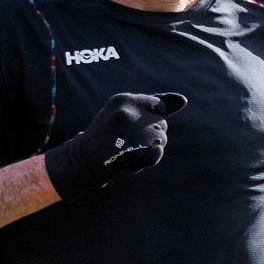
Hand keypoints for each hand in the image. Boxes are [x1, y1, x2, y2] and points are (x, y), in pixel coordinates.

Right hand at [44, 91, 187, 202]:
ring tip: (127, 155)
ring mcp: (134, 128)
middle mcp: (130, 109)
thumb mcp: (121, 117)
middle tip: (126, 146)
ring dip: (148, 151)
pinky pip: (158, 152)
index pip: (158, 106)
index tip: (135, 132)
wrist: (79, 163)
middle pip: (161, 124)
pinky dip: (149, 161)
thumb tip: (184, 100)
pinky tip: (132, 164)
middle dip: (149, 139)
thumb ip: (151, 107)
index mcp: (124, 99)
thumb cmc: (101, 141)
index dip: (152, 123)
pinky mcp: (137, 146)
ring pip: (161, 139)